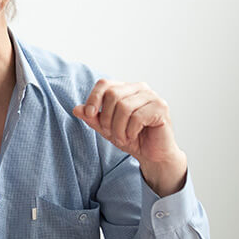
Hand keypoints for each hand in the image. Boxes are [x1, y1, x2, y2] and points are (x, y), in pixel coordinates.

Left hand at [73, 79, 187, 195]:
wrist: (152, 155)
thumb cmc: (131, 138)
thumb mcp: (106, 128)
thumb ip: (92, 118)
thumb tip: (76, 109)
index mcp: (125, 88)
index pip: (104, 84)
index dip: (93, 98)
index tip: (89, 115)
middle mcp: (140, 88)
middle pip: (112, 95)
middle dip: (107, 118)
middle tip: (110, 133)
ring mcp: (152, 96)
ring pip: (124, 107)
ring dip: (118, 128)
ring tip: (122, 138)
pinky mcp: (161, 108)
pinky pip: (137, 117)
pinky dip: (130, 131)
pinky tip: (133, 136)